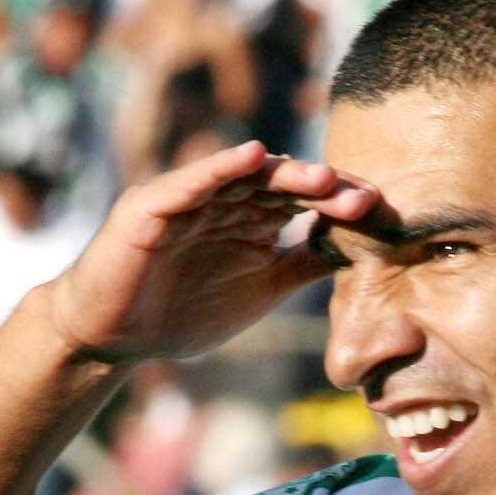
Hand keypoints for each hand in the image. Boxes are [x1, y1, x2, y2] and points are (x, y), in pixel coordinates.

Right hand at [40, 141, 375, 364]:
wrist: (114, 336)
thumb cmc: (183, 312)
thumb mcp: (261, 290)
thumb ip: (303, 265)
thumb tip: (360, 252)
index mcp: (250, 221)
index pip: (303, 203)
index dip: (339, 205)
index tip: (380, 213)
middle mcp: (223, 202)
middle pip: (280, 185)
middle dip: (322, 189)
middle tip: (364, 196)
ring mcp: (188, 199)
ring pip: (242, 178)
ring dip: (283, 175)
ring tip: (322, 177)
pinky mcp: (151, 205)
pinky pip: (190, 182)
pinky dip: (219, 167)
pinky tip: (251, 157)